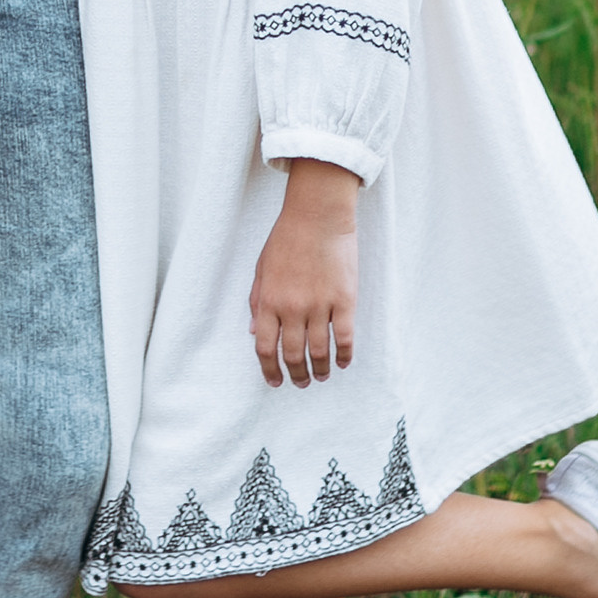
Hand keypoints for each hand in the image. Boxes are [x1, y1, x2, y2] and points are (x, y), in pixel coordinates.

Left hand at [250, 161, 358, 387]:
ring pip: (319, 351)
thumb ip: (256, 300)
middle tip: (302, 383)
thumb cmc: (287, 238)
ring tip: (322, 376)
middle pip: (293, 354)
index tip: (275, 381)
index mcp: (269, 300)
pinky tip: (343, 362)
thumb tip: (252, 330)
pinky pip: (345, 337)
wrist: (318, 215)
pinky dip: (344, 355)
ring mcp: (319, 305)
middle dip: (297, 375)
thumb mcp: (261, 268)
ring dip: (320, 369)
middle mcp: (292, 308)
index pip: (264, 346)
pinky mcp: (344, 300)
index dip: (269, 369)